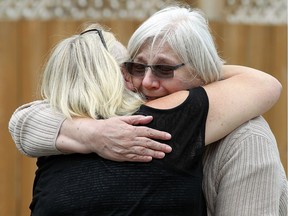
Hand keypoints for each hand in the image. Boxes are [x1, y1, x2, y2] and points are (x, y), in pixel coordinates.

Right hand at [56, 115, 171, 161]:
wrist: (94, 136)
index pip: (149, 132)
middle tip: (169, 149)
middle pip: (148, 143)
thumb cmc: (108, 125)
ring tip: (163, 155)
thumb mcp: (122, 119)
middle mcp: (131, 140)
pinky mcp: (121, 156)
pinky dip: (143, 159)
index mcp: (131, 130)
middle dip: (160, 146)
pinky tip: (150, 159)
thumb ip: (137, 119)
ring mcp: (126, 149)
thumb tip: (150, 118)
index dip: (160, 135)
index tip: (168, 137)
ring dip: (154, 153)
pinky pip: (134, 158)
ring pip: (143, 152)